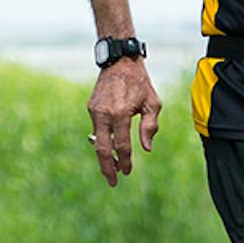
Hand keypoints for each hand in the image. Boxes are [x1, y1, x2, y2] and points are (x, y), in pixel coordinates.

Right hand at [85, 59, 161, 185]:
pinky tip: (110, 149)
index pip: (123, 145)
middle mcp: (104, 114)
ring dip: (104, 157)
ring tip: (111, 169)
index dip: (125, 161)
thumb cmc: (140, 82)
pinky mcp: (91, 108)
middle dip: (107, 168)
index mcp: (121, 114)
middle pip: (103, 149)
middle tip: (113, 182)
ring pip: (97, 141)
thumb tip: (146, 148)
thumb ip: (150, 126)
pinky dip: (103, 142)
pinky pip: (97, 130)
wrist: (119, 61)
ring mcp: (95, 111)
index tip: (127, 172)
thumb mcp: (152, 103)